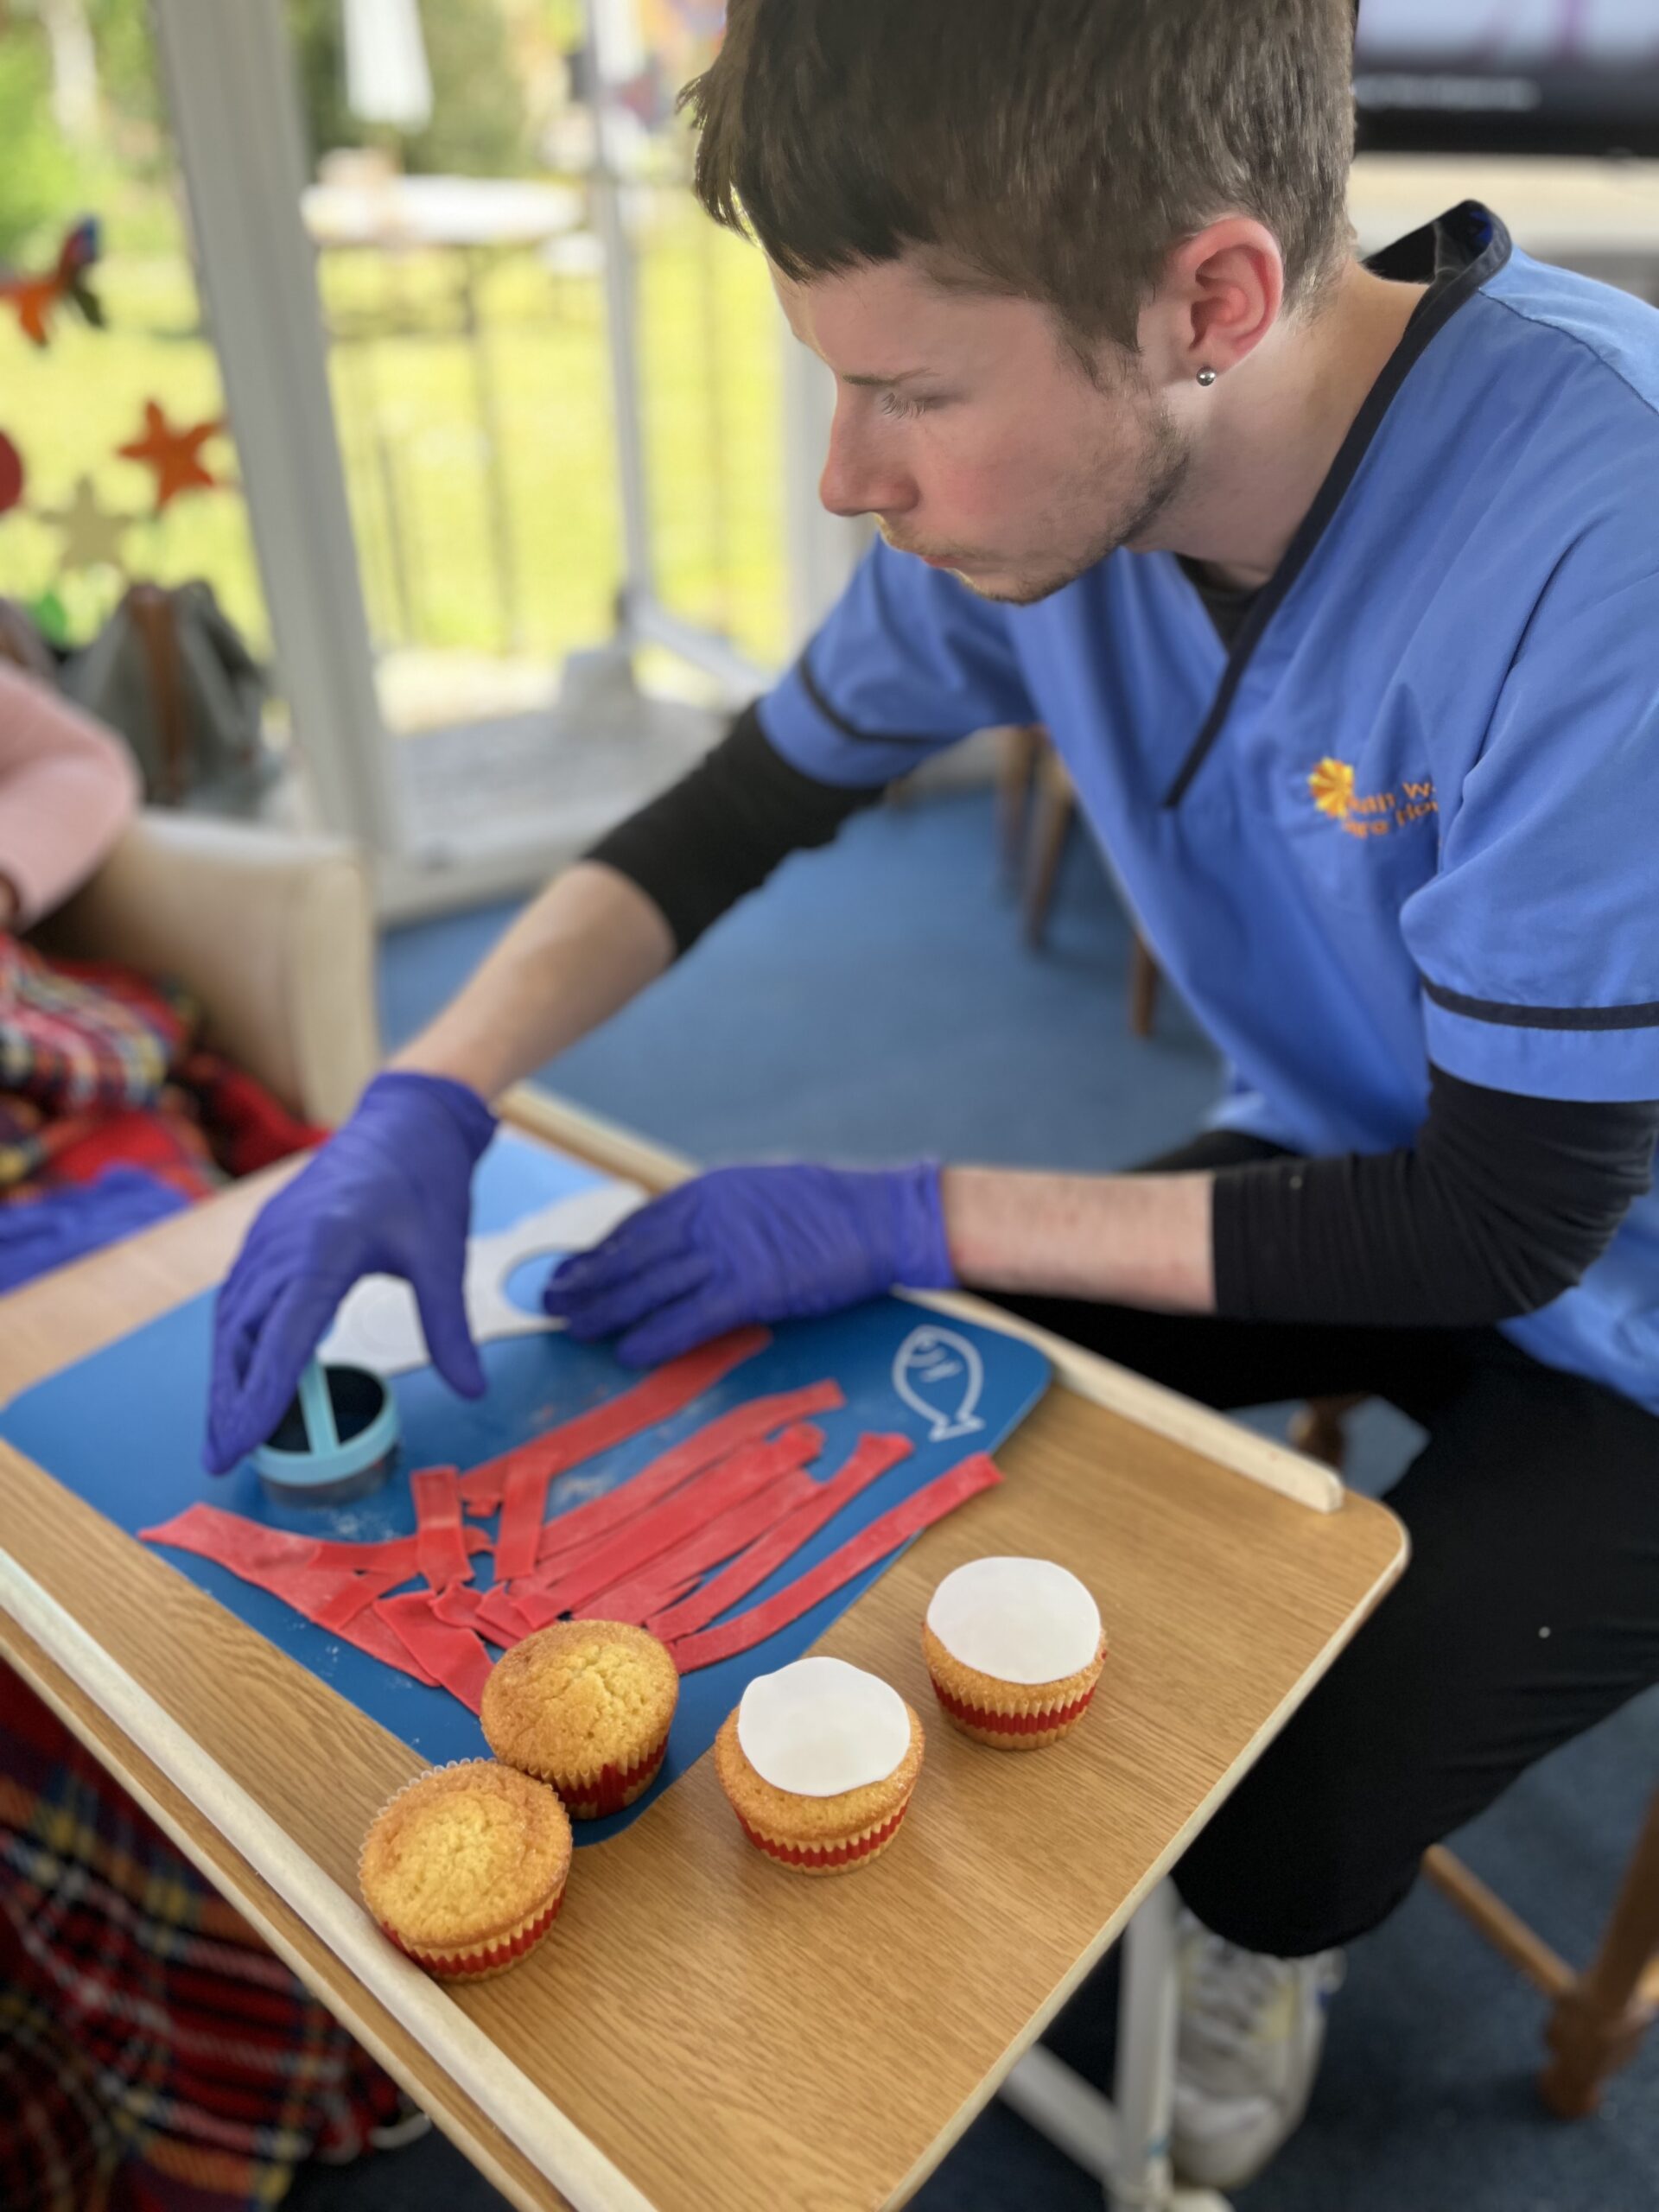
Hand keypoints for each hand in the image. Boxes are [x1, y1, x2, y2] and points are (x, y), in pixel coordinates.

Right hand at [204, 1070, 496, 1471]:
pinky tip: (239, 1373)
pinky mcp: (266, 1235)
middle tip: (220, 1457)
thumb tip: (472, 1390)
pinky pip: (238, 1297)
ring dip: (225, 1376)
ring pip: (232, 1319)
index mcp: (325, 1248)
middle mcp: (283, 1244)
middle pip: (242, 1336)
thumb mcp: (444, 1257)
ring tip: (225, 1429)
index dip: (259, 1396)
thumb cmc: (426, 1183)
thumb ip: (450, 1328)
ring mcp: (267, 1238)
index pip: (284, 1339)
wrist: (407, 1119)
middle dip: (228, 1400)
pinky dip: (234, 1342)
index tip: (239, 1444)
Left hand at [542, 1161, 954, 1366]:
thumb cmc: (826, 1209)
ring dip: (607, 1310)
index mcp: (705, 1191)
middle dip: (587, 1282)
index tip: (570, 1271)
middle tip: (551, 1303)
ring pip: (649, 1286)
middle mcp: (706, 1216)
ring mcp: (727, 1251)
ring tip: (573, 1329)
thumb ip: (713, 1217)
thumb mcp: (756, 1195)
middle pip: (631, 1255)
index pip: (636, 1226)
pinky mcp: (751, 1288)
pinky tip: (628, 1352)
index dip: (598, 1253)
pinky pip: (690, 1318)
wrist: (880, 1216)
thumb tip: (675, 1242)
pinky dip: (656, 1337)